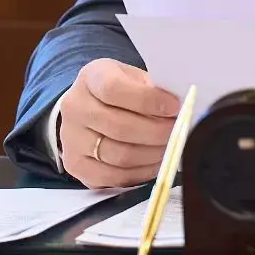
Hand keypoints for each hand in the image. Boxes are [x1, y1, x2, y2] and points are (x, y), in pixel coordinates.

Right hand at [56, 59, 181, 188]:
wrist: (90, 110)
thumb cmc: (122, 92)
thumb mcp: (134, 78)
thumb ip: (154, 89)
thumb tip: (182, 108)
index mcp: (90, 78)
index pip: (114, 89)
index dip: (147, 100)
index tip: (174, 106)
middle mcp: (75, 107)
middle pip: (119, 127)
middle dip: (156, 132)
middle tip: (179, 132)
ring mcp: (71, 139)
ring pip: (119, 155)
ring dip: (152, 154)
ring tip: (171, 147)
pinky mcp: (76, 166)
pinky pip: (114, 177)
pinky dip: (141, 172)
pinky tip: (156, 162)